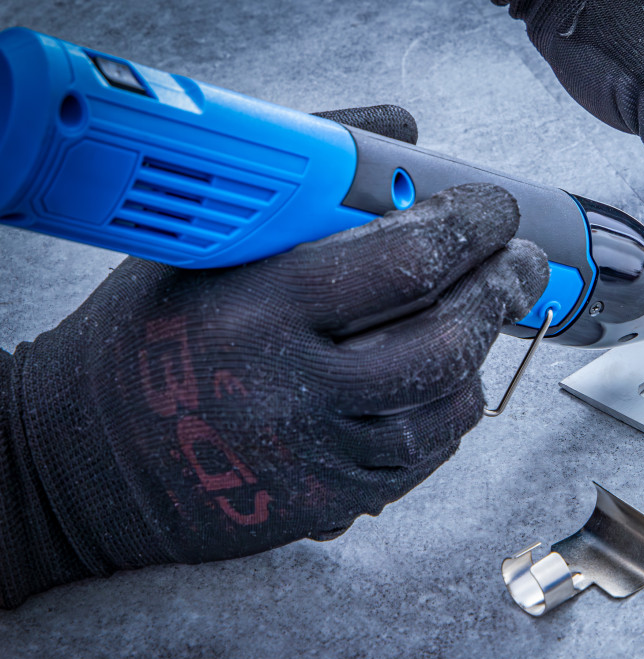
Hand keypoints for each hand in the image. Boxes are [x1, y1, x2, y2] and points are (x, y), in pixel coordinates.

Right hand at [2, 104, 547, 605]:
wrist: (87, 459)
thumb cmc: (146, 340)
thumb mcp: (207, 247)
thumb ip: (307, 182)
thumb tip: (401, 133)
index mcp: (258, 312)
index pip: (403, 261)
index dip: (468, 227)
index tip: (492, 209)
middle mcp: (294, 391)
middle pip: (442, 341)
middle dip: (500, 291)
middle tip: (519, 263)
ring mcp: (318, 457)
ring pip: (446, 407)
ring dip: (482, 353)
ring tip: (484, 316)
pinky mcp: (331, 501)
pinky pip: (425, 456)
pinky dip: (450, 410)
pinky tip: (446, 378)